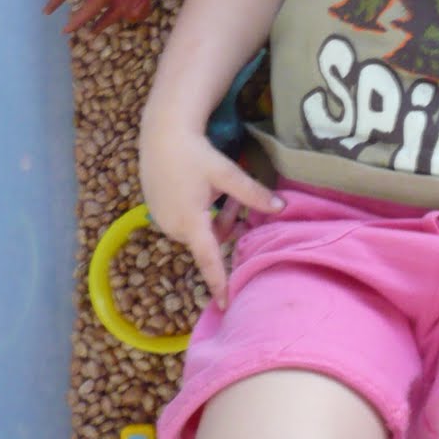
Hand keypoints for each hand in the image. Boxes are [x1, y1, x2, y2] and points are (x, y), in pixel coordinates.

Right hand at [139, 119, 282, 310]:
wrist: (161, 134)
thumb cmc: (195, 153)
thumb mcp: (226, 174)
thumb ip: (253, 194)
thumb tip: (281, 207)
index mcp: (191, 222)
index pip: (209, 260)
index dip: (219, 283)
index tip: (225, 305)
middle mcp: (173, 227)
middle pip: (209, 240)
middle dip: (227, 224)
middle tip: (236, 201)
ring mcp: (162, 220)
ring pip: (198, 230)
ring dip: (214, 217)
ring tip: (220, 191)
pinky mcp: (157, 211)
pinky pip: (185, 221)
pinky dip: (199, 213)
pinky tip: (203, 189)